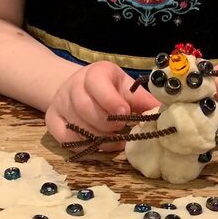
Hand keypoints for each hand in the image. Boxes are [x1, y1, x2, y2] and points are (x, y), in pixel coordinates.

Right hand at [45, 61, 160, 150]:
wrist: (78, 88)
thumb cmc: (110, 89)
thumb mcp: (127, 88)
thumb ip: (144, 100)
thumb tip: (164, 113)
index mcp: (95, 73)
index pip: (97, 83)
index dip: (111, 100)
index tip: (125, 113)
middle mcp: (73, 86)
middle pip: (86, 108)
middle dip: (107, 124)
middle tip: (120, 129)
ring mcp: (60, 103)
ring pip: (77, 126)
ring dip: (99, 137)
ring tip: (114, 139)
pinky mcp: (53, 120)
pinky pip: (65, 138)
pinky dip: (83, 145)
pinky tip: (97, 143)